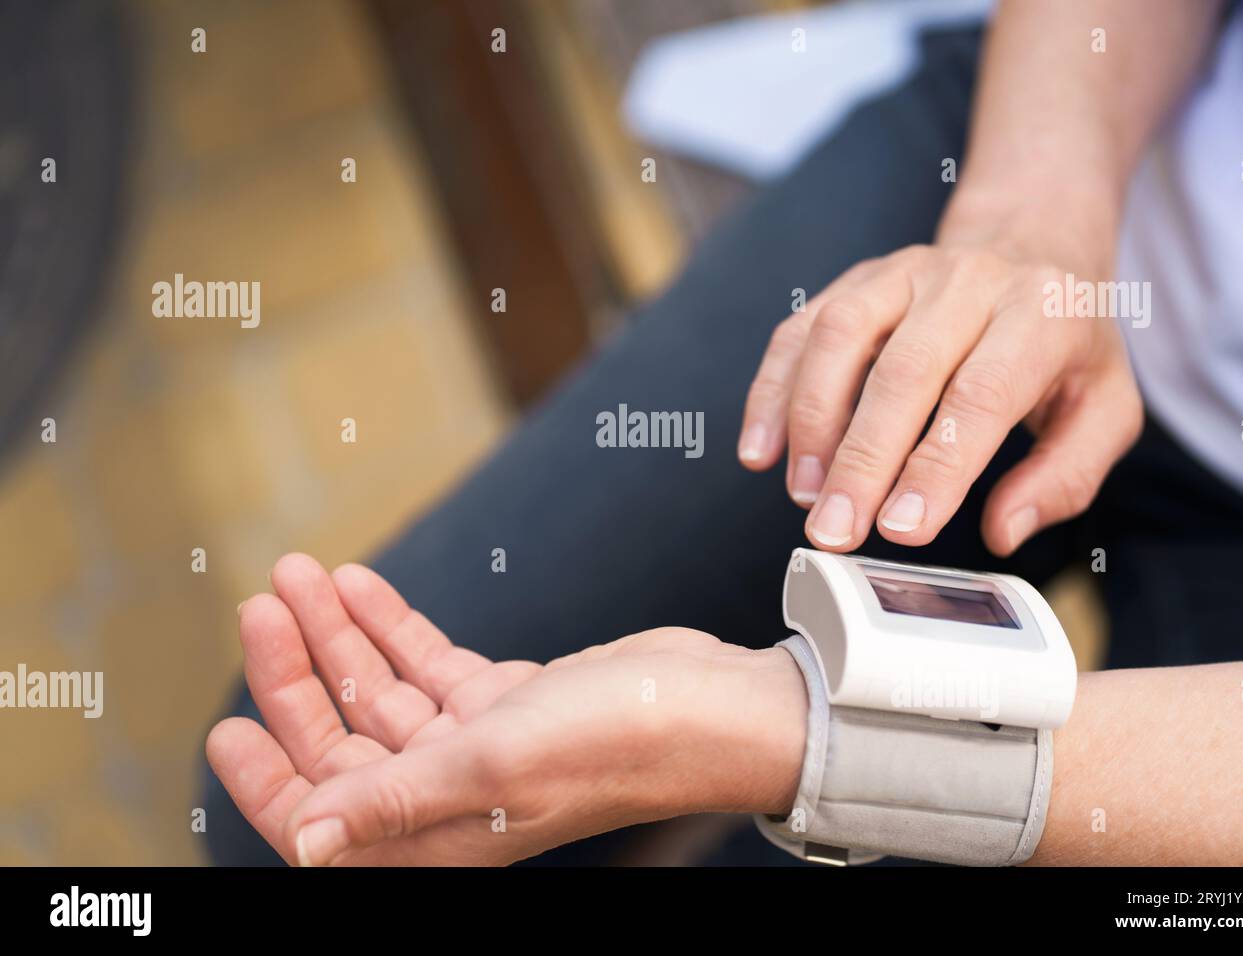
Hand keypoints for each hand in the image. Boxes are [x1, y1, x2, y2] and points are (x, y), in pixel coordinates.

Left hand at [207, 554, 805, 865]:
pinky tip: (363, 586)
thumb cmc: (622, 740)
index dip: (267, 777)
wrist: (718, 705)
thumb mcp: (497, 762)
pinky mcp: (511, 701)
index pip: (324, 815)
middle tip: (264, 597)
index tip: (224, 723)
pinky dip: (395, 626)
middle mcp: (453, 796)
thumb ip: (395, 800)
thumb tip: (302, 847)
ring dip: (341, 634)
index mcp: (441, 831)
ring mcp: (482, 745)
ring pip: (384, 689)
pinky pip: (431, 663)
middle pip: (347, 737)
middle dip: (299, 670)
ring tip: (302, 573)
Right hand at [736, 235, 1141, 555]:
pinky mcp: (854, 281)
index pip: (981, 393)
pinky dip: (770, 391)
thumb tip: (1003, 529)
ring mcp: (902, 273)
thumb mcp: (1105, 407)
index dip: (937, 465)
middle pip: (903, 370)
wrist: (1030, 247)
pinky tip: (761, 452)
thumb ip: (1067, 474)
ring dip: (811, 422)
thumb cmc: (1062, 345)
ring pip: (839, 337)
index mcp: (1041, 313)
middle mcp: (967, 281)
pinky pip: (799, 330)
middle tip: (835, 530)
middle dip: (862, 459)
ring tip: (804, 496)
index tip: (902, 528)